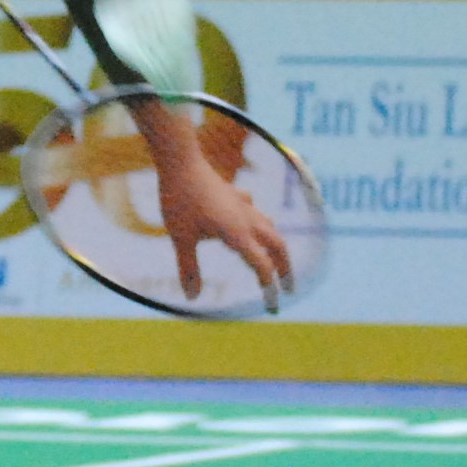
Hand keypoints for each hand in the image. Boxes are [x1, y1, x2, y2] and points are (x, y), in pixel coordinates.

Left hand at [138, 100, 293, 313]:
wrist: (180, 160)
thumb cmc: (179, 199)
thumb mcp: (181, 238)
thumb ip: (188, 268)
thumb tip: (192, 297)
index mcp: (238, 234)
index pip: (262, 267)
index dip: (269, 288)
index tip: (273, 306)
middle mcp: (246, 220)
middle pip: (277, 246)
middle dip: (285, 268)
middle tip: (287, 287)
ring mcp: (242, 204)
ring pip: (269, 227)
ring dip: (275, 246)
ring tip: (275, 259)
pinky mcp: (232, 194)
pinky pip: (253, 210)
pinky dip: (257, 222)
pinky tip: (249, 221)